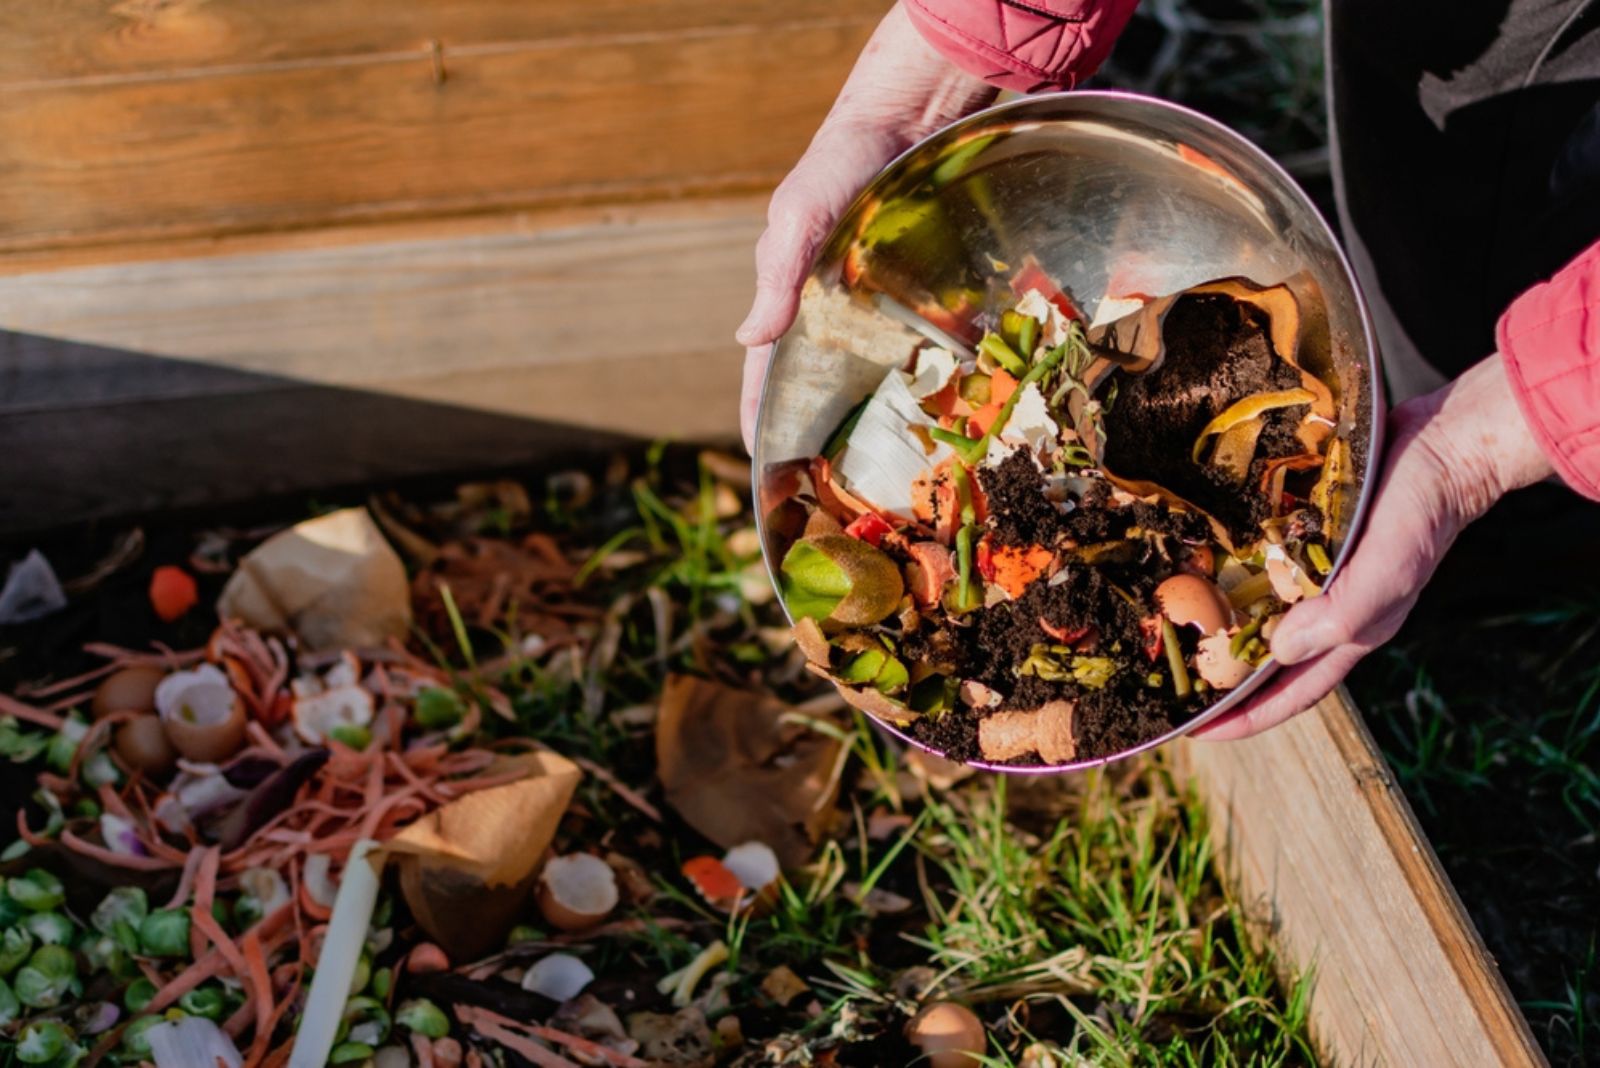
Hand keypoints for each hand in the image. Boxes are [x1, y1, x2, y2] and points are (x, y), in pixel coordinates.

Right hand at [736, 3, 994, 452]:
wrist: (911, 118)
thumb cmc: (842, 165)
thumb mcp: (798, 216)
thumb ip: (776, 276)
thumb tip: (745, 339)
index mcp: (795, 303)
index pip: (769, 377)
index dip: (764, 420)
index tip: (767, 468)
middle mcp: (838, 314)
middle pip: (824, 386)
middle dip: (824, 433)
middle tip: (834, 490)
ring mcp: (881, 308)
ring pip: (875, 375)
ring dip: (879, 419)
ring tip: (891, 471)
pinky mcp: (924, 295)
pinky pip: (923, 350)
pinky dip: (928, 384)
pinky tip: (946, 416)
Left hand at [1195, 354, 1556, 739]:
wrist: (1443, 443)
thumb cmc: (1421, 512)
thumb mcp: (1387, 571)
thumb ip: (1341, 615)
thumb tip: (1280, 651)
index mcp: (1349, 632)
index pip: (1290, 691)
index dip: (1245, 717)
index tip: (1196, 733)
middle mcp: (1330, 608)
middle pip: (1266, 657)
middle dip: (1222, 675)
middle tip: (1169, 682)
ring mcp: (1319, 573)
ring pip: (1259, 610)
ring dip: (1219, 622)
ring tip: (1170, 629)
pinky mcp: (1311, 537)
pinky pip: (1262, 565)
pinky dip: (1231, 572)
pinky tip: (1197, 567)